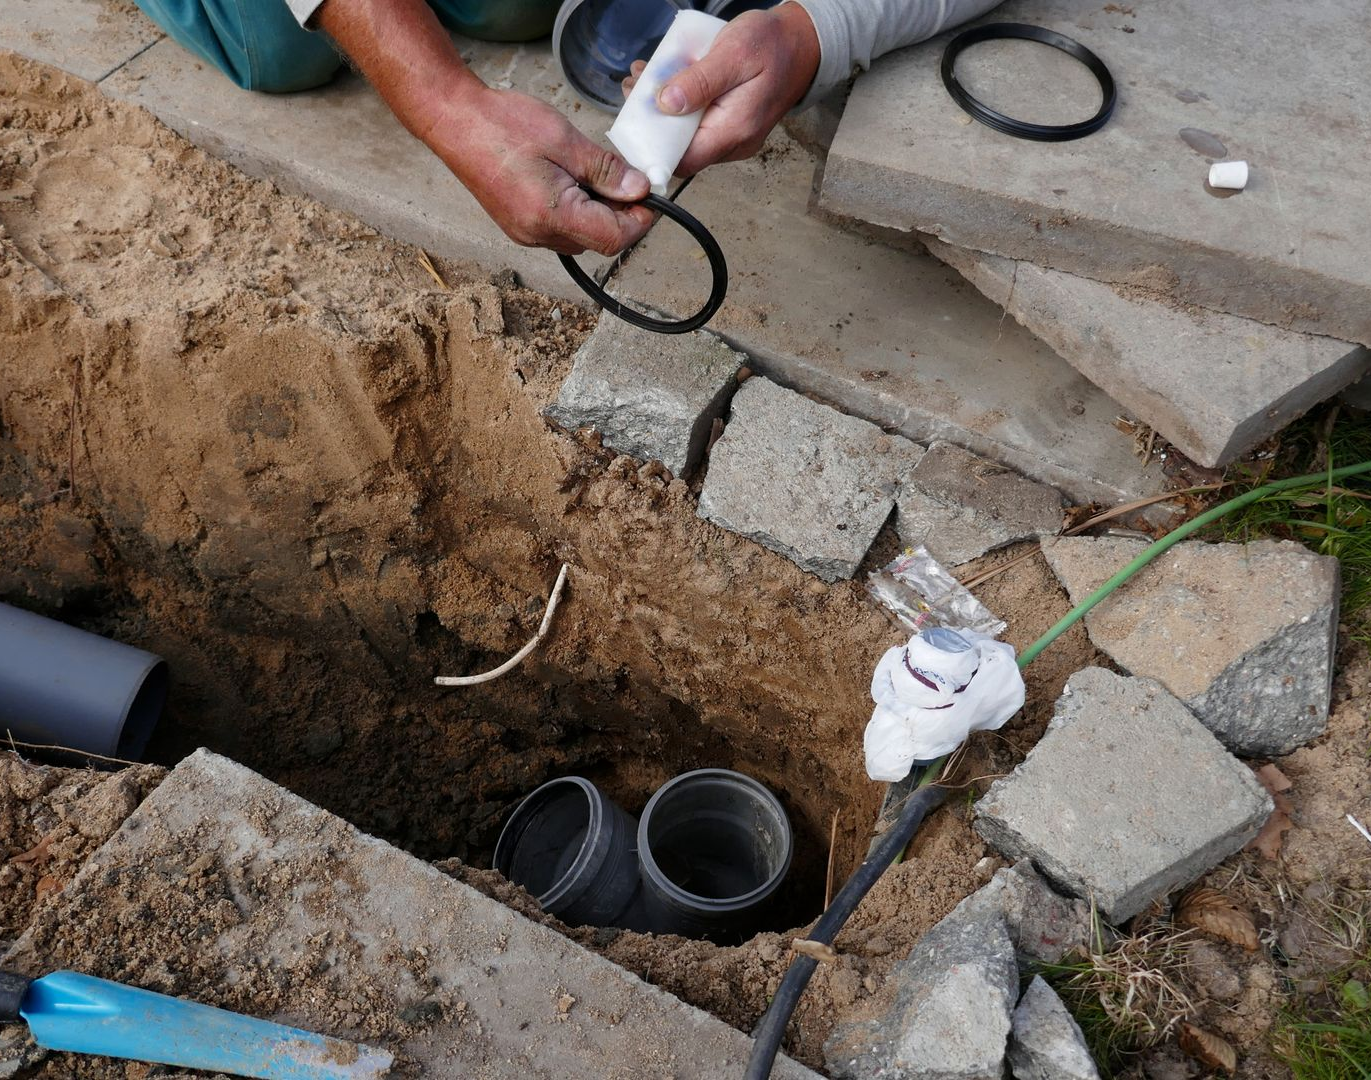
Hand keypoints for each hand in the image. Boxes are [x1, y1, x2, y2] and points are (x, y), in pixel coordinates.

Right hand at [317, 0, 653, 255]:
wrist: (453, 122)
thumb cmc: (503, 125)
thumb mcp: (565, 140)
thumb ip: (605, 170)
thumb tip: (639, 190)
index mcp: (552, 217)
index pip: (615, 238)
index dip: (640, 219)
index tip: (648, 193)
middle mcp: (538, 236)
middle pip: (600, 241)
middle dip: (620, 214)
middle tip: (624, 175)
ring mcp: (526, 235)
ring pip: (582, 236)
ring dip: (597, 211)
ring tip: (591, 172)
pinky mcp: (519, 226)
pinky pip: (561, 229)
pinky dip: (576, 209)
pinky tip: (570, 179)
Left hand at [622, 3, 820, 176]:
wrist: (802, 43)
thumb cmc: (772, 45)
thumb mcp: (733, 53)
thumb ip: (700, 82)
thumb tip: (666, 104)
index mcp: (734, 131)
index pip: (683, 162)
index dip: (653, 149)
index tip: (634, 120)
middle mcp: (734, 143)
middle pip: (681, 151)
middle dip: (652, 124)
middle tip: (636, 88)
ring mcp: (732, 138)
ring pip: (687, 138)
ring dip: (662, 113)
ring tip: (647, 78)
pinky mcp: (730, 127)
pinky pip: (698, 126)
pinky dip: (679, 107)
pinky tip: (668, 82)